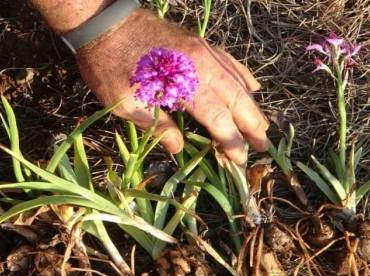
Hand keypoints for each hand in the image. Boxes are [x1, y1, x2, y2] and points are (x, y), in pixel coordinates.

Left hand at [76, 9, 268, 163]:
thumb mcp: (125, 104)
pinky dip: (242, 75)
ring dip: (251, 104)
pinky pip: (228, 60)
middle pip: (236, 99)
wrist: (105, 22)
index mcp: (185, 84)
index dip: (231, 140)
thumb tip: (178, 148)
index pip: (218, 118)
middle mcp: (201, 66)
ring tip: (262, 125)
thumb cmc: (110, 66)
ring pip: (236, 80)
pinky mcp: (197, 42)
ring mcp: (202, 51)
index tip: (240, 159)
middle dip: (251, 125)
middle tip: (264, 146)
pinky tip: (251, 86)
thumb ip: (156, 126)